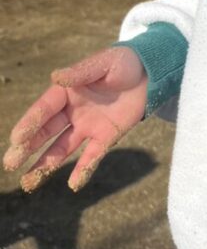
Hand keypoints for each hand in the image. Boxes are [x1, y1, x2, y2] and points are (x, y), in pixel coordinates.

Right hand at [3, 47, 147, 191]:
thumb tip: (56, 77)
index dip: (31, 122)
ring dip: (46, 164)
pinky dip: (83, 170)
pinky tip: (73, 185)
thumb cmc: (124, 63)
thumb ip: (81, 72)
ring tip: (29, 182)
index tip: (16, 138)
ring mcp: (88, 126)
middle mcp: (73, 112)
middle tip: (10, 163)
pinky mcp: (107, 136)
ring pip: (62, 148)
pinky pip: (92, 156)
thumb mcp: (104, 63)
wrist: (151, 73)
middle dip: (28, 147)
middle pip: (46, 132)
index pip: (45, 109)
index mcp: (67, 91)